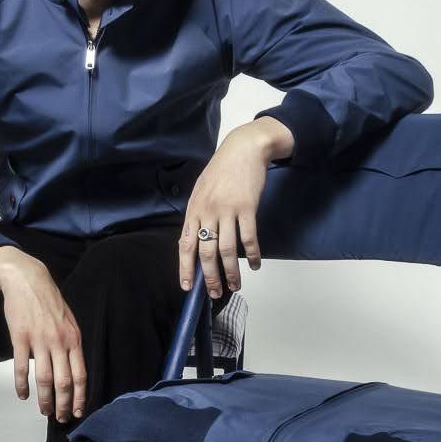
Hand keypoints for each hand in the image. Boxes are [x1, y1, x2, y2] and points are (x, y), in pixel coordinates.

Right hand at [0, 246, 86, 421]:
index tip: (78, 412)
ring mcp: (39, 340)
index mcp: (74, 339)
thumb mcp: (69, 321)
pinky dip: (22, 385)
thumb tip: (74, 370)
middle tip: (60, 418)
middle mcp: (59, 342)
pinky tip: (23, 395)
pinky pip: (22, 368)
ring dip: (44, 399)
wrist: (28, 280)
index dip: (80, 397)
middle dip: (63, 405)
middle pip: (64, 382)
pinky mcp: (20, 338)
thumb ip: (72, 345)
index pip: (80, 375)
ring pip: (44, 379)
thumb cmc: (50, 302)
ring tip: (43, 410)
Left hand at [178, 122, 286, 297]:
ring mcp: (227, 210)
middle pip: (206, 253)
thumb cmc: (222, 169)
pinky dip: (253, 255)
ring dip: (231, 272)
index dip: (186, 268)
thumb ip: (197, 214)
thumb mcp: (201, 190)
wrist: (244, 148)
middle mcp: (208, 211)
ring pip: (227, 250)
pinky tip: (254, 265)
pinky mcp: (247, 208)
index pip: (185, 245)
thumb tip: (193, 242)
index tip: (188, 287)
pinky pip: (249, 238)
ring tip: (235, 285)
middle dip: (210, 277)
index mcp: (194, 209)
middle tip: (215, 293)